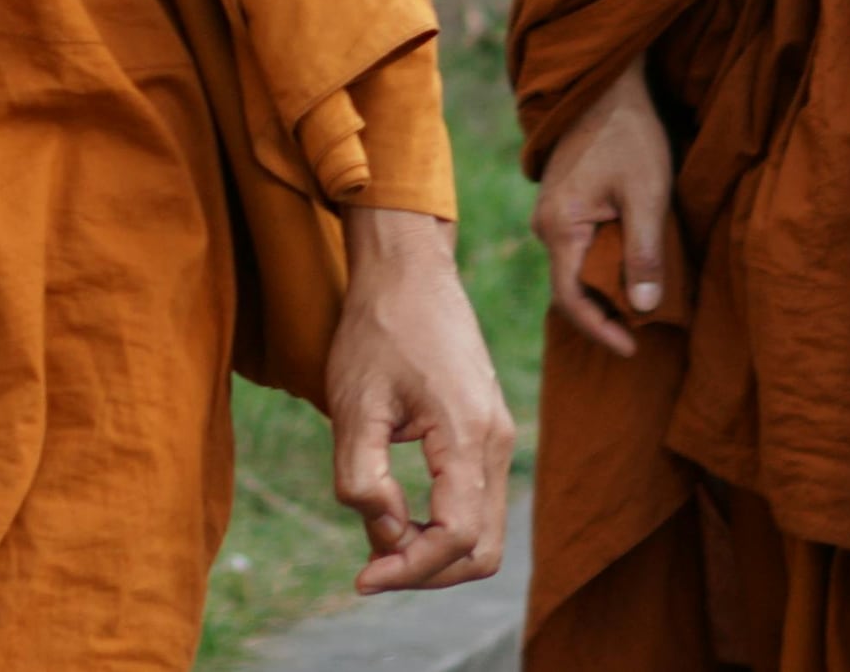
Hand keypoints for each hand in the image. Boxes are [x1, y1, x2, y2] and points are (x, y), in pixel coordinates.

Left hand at [323, 205, 515, 592]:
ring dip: (434, 552)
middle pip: (482, 549)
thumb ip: (361, 476)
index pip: (457, 538)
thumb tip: (383, 534)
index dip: (409, 570)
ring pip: (484, 532)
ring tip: (377, 539)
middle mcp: (496, 442)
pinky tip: (394, 513)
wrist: (408, 270)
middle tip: (369, 568)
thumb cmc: (376, 328)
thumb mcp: (352, 403)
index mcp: (467, 434)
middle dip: (426, 572)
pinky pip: (476, 502)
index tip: (361, 579)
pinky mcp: (487, 432)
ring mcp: (498, 437)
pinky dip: (442, 526)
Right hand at [528, 57, 674, 360]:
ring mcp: (552, 214)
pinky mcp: (564, 203)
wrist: (607, 85)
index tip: (632, 349)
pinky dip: (606, 265)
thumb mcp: (647, 195)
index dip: (600, 330)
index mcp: (560, 227)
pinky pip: (581, 248)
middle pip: (572, 287)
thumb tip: (644, 309)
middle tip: (649, 329)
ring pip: (578, 268)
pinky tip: (635, 266)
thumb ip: (645, 253)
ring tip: (648, 302)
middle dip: (608, 313)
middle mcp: (546, 225)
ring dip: (609, 288)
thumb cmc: (629, 136)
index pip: (570, 299)